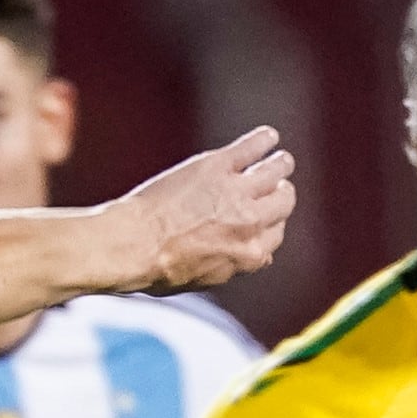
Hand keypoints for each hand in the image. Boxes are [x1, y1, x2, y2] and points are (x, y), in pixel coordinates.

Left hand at [111, 127, 297, 289]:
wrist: (132, 244)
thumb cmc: (159, 267)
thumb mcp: (205, 279)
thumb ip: (234, 264)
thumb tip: (255, 256)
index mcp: (251, 254)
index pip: (276, 232)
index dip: (270, 223)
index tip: (262, 216)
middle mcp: (251, 222)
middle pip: (284, 201)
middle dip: (280, 194)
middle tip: (274, 186)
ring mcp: (237, 190)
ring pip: (277, 169)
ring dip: (280, 165)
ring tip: (278, 160)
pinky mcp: (219, 165)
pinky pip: (254, 146)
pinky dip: (264, 139)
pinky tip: (267, 137)